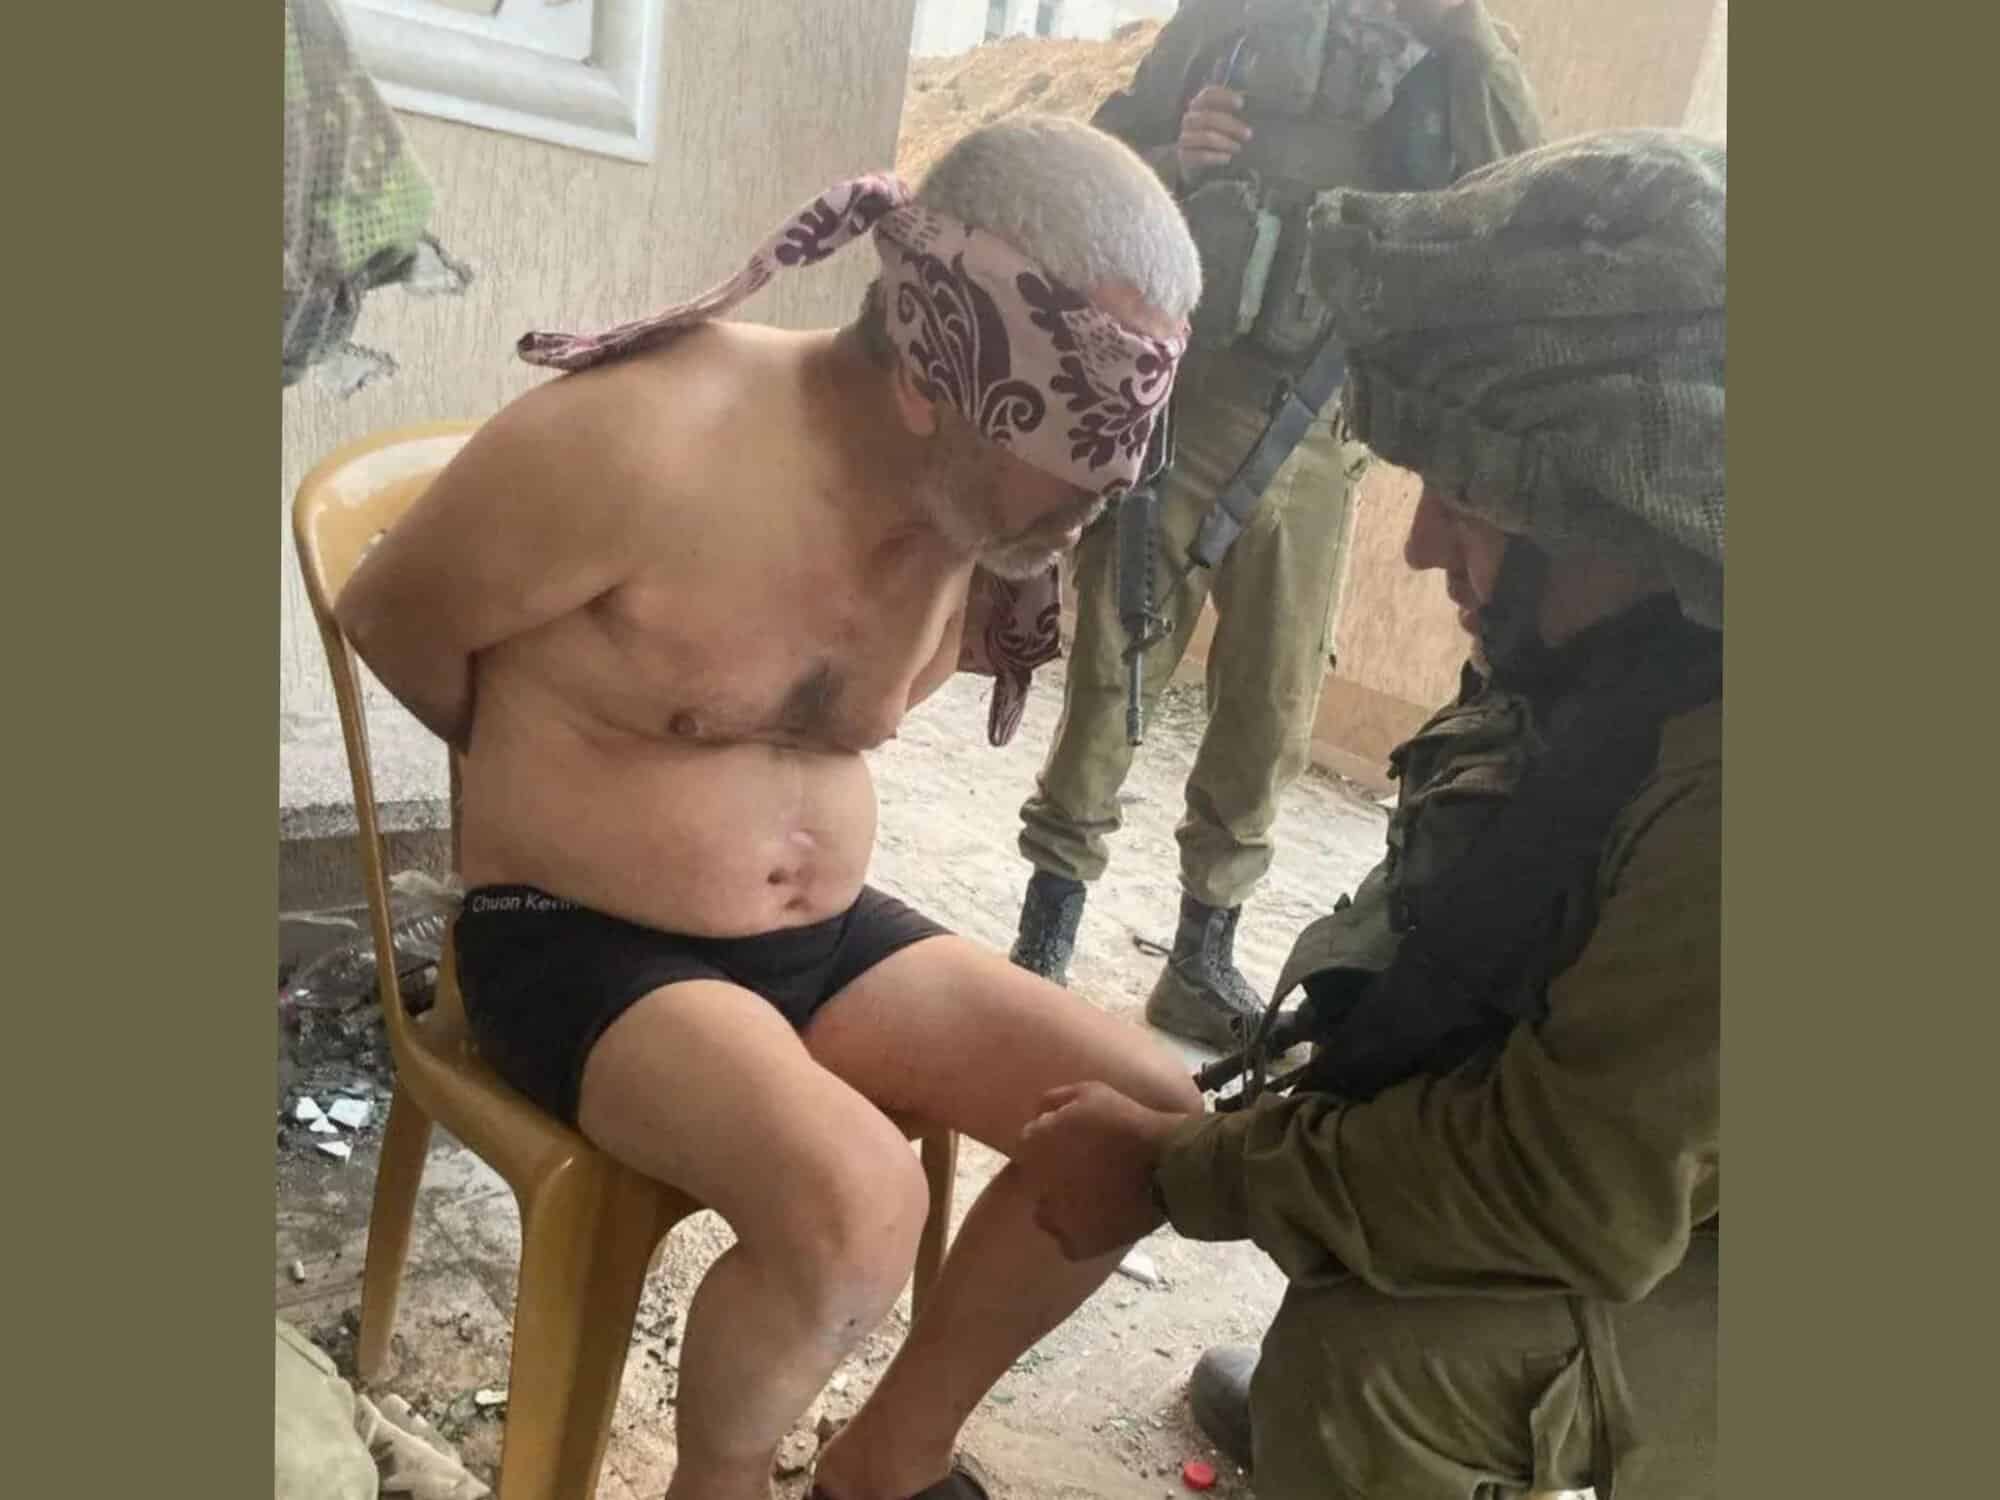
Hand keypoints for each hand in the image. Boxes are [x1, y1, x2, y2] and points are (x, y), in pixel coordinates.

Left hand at [1017, 1081, 1183, 1260]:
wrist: (1166, 1163)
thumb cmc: (1127, 1122)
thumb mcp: (1090, 1092)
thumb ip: (1053, 1101)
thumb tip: (1035, 1114)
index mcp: (1034, 1144)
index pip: (1026, 1147)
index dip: (1049, 1146)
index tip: (1072, 1146)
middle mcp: (1035, 1182)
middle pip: (1035, 1181)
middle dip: (1054, 1174)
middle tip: (1087, 1171)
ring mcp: (1054, 1217)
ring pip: (1046, 1214)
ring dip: (1062, 1206)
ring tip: (1093, 1197)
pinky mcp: (1075, 1243)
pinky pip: (1067, 1240)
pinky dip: (1080, 1233)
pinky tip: (1101, 1218)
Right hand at [1176, 85, 1253, 175]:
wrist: (1196, 163)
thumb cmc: (1218, 137)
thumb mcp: (1225, 122)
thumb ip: (1234, 113)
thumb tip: (1253, 104)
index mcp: (1199, 106)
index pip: (1208, 95)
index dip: (1224, 97)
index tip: (1241, 104)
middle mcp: (1189, 119)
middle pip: (1208, 118)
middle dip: (1231, 125)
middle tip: (1249, 134)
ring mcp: (1185, 138)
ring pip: (1206, 137)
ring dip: (1225, 142)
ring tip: (1239, 148)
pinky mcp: (1184, 156)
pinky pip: (1200, 155)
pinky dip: (1215, 157)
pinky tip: (1227, 158)